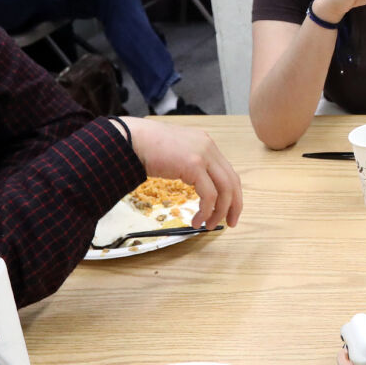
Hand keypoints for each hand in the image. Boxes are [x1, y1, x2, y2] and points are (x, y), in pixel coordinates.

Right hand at [119, 117, 242, 229]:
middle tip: (231, 223)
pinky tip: (197, 221)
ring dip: (219, 212)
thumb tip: (198, 183)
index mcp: (206, 144)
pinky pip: (209, 195)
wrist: (132, 139)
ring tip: (208, 225)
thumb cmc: (147, 147)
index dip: (232, 193)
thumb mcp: (177, 152)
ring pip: (224, 190)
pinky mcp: (194, 165)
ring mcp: (203, 155)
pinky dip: (206, 211)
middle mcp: (208, 147)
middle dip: (234, 205)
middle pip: (232, 181)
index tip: (230, 210)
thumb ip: (191, 163)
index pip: (228, 172)